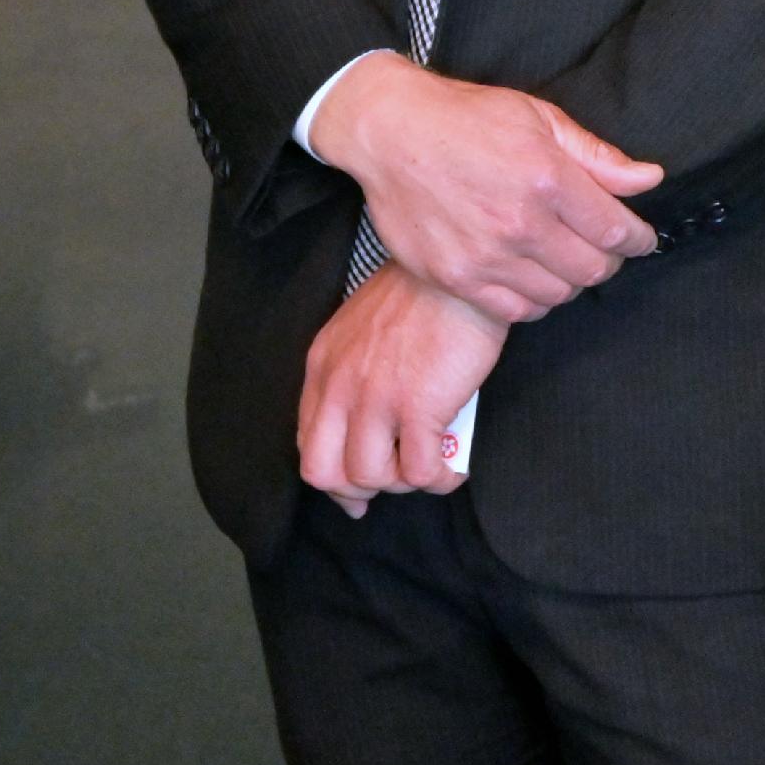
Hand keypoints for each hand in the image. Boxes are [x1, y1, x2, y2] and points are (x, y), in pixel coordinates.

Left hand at [297, 265, 507, 517]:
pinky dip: (439, 479)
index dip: (333, 477)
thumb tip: (365, 425)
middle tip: (393, 480)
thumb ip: (352, 372)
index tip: (358, 491)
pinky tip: (452, 466)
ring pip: (371, 478)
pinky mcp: (418, 407)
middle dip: (357, 491)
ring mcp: (376, 398)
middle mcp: (339, 386)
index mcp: (323, 366)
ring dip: (403, 481)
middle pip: (324, 472)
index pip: (307, 444)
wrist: (457, 273)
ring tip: (430, 463)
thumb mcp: (363, 329)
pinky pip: (419, 472)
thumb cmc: (421, 295)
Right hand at [307, 54, 662, 322]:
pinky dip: (534, 300)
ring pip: (558, 295)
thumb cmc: (466, 118)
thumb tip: (649, 179)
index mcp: (547, 177)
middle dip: (608, 259)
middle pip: (593, 269)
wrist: (390, 132)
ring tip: (562, 259)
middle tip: (600, 246)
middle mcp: (520, 222)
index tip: (639, 238)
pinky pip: (516, 310)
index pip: (615, 230)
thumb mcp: (538, 118)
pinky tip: (530, 276)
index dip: (637, 239)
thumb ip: (596, 156)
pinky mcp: (455, 277)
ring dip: (570, 280)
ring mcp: (485, 255)